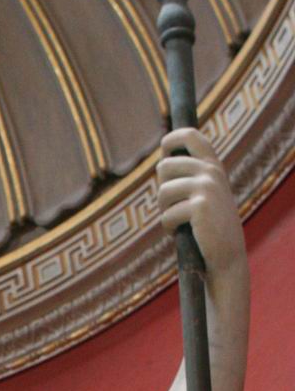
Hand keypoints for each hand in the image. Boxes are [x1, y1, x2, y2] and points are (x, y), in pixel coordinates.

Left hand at [157, 128, 244, 276]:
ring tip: (177, 221)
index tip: (164, 153)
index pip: (189, 135)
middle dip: (162, 189)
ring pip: (163, 192)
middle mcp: (211, 172)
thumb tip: (162, 163)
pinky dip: (168, 227)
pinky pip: (166, 215)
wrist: (227, 256)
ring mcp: (206, 188)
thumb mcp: (205, 194)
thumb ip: (191, 176)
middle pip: (164, 167)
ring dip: (164, 210)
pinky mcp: (199, 207)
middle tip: (172, 206)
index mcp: (213, 166)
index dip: (170, 141)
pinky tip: (179, 233)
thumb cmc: (210, 227)